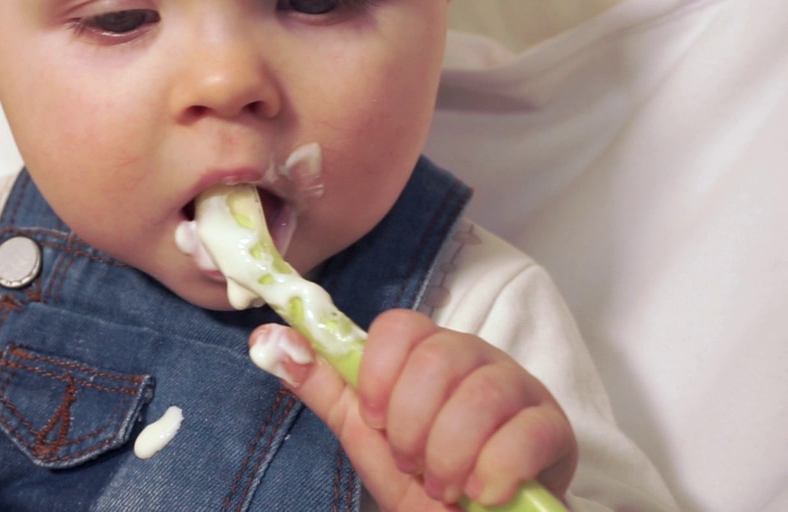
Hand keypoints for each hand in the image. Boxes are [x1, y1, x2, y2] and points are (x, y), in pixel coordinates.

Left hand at [249, 310, 575, 510]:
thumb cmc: (421, 481)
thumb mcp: (364, 435)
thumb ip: (321, 385)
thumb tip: (266, 337)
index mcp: (427, 353)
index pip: (400, 326)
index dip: (379, 375)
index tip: (374, 420)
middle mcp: (476, 358)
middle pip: (438, 358)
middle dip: (412, 426)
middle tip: (411, 463)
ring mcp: (520, 389)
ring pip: (479, 397)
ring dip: (448, 456)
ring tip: (444, 487)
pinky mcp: (555, 428)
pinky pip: (525, 433)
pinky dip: (492, 472)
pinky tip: (481, 494)